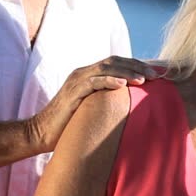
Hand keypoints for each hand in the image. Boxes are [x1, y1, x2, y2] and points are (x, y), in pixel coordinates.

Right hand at [29, 56, 156, 152]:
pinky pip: (92, 82)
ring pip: (105, 68)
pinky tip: (122, 84)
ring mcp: (76, 81)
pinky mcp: (71, 92)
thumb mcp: (92, 109)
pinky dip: (108, 81)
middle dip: (136, 66)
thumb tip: (131, 105)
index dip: (136, 65)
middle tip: (155, 75)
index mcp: (88, 75)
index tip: (155, 73)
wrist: (40, 133)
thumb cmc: (68, 125)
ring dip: (126, 72)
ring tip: (143, 79)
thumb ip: (107, 101)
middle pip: (114, 61)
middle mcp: (82, 73)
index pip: (116, 63)